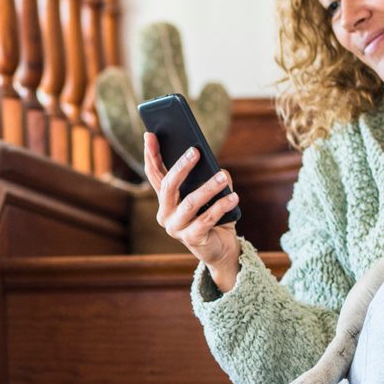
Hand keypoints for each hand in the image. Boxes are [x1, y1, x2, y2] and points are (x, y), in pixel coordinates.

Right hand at [144, 132, 239, 285]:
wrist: (221, 248)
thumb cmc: (214, 216)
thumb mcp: (209, 194)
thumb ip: (208, 179)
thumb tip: (217, 170)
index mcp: (166, 200)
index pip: (154, 174)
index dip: (151, 154)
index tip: (150, 134)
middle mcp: (166, 213)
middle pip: (168, 186)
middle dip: (181, 167)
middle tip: (195, 150)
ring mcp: (176, 228)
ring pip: (189, 203)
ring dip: (208, 188)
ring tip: (223, 176)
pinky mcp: (192, 239)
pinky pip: (206, 219)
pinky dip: (221, 207)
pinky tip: (233, 197)